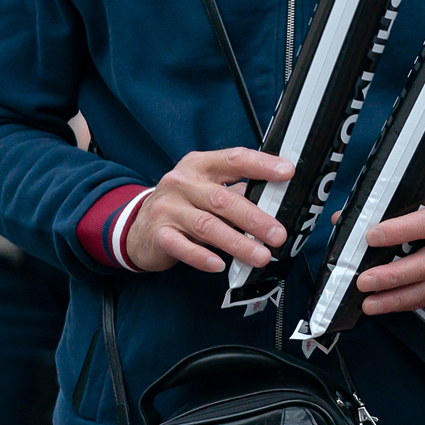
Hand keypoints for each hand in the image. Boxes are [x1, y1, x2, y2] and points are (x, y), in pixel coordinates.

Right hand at [123, 147, 290, 273]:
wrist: (138, 227)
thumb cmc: (183, 205)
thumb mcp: (206, 189)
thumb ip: (237, 192)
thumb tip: (277, 203)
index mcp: (200, 165)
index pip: (234, 159)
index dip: (261, 165)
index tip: (286, 172)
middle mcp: (182, 183)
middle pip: (223, 199)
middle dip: (254, 218)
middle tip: (278, 234)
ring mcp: (168, 208)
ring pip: (207, 226)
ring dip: (237, 243)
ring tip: (261, 255)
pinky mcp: (158, 234)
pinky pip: (183, 247)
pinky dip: (202, 257)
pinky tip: (219, 265)